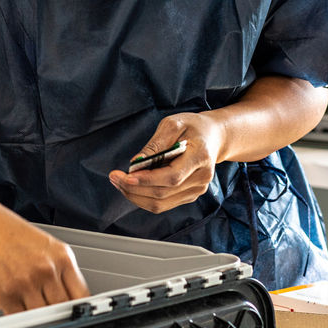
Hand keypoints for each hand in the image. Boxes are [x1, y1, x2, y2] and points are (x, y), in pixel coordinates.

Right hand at [0, 207, 90, 313]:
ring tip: (31, 308)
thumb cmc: (7, 230)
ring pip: (42, 317)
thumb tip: (68, 297)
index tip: (77, 315)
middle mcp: (46, 270)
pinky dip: (19, 317)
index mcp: (61, 256)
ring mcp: (26, 284)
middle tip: (52, 314)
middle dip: (58, 313)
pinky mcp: (5, 294)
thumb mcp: (44, 244)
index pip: (81, 295)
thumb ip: (59, 270)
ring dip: (38, 317)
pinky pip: (19, 318)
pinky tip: (17, 306)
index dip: (80, 309)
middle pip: (63, 308)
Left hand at [108, 112, 224, 212]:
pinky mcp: (189, 195)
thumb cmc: (193, 127)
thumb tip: (137, 162)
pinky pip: (163, 204)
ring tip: (119, 182)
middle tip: (114, 177)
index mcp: (200, 157)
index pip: (171, 176)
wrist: (213, 137)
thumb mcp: (173, 124)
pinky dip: (144, 198)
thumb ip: (155, 143)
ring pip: (161, 203)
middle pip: (163, 193)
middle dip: (134, 188)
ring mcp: (196, 190)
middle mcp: (201, 178)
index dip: (147, 179)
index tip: (125, 176)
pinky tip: (133, 187)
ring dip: (136, 195)